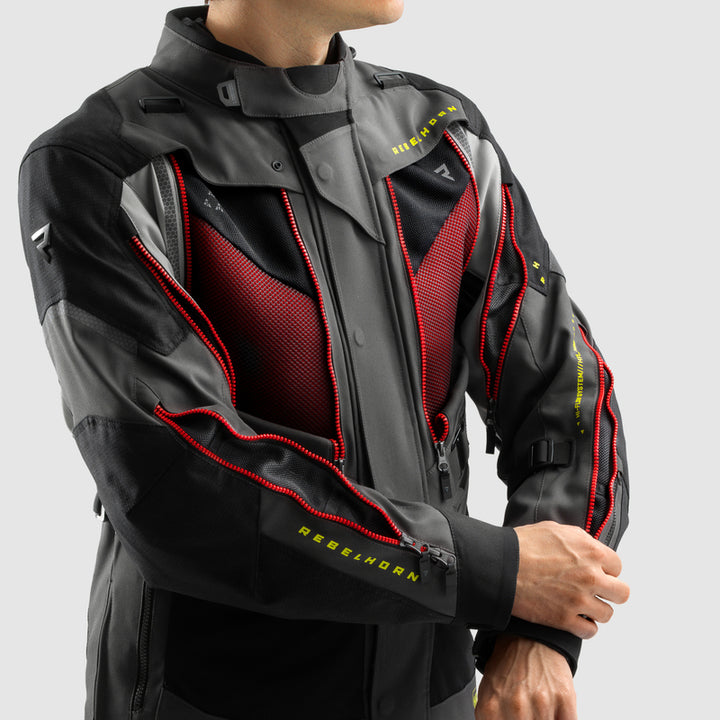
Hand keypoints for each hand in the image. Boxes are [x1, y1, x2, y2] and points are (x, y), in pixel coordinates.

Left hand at [475, 635, 575, 719]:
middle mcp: (516, 706)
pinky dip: (561, 719)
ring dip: (545, 719)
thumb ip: (491, 718)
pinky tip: (555, 712)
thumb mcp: (489, 693)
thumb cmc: (508, 666)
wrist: (528, 637)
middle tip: (531, 715)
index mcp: (492, 707)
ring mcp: (541, 702)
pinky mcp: (564, 698)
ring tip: (539, 710)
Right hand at [512, 521, 629, 638]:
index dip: (606, 569)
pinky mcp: (565, 619)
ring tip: (581, 605)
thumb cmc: (523, 545)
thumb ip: (580, 540)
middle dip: (609, 592)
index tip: (596, 572)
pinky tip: (574, 619)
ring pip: (607, 614)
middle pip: (621, 593)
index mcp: (591, 552)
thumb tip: (589, 547)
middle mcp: (591, 576)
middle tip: (594, 591)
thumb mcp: (555, 530)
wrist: (501, 566)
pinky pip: (590, 631)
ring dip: (595, 610)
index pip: (617, 566)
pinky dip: (584, 627)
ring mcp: (579, 600)